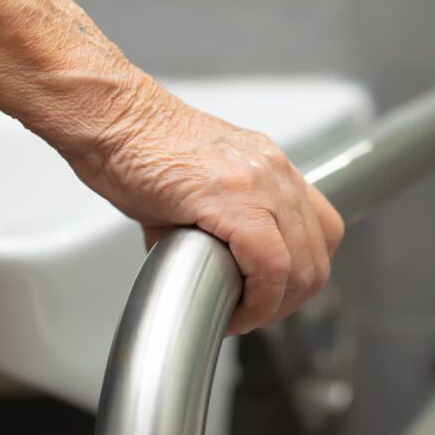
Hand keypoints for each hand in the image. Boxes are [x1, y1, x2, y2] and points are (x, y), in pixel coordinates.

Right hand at [69, 77, 343, 334]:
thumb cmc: (138, 149)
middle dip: (286, 302)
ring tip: (239, 314)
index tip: (268, 298)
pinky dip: (257, 301)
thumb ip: (216, 225)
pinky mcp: (234, 198)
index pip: (321, 231)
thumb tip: (209, 269)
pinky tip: (229, 309)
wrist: (113, 120)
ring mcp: (260, 182)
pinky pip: (270, 266)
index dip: (300, 276)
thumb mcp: (195, 187)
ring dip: (272, 306)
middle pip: (317, 257)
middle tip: (250, 314)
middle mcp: (275, 172)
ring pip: (301, 267)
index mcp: (270, 168)